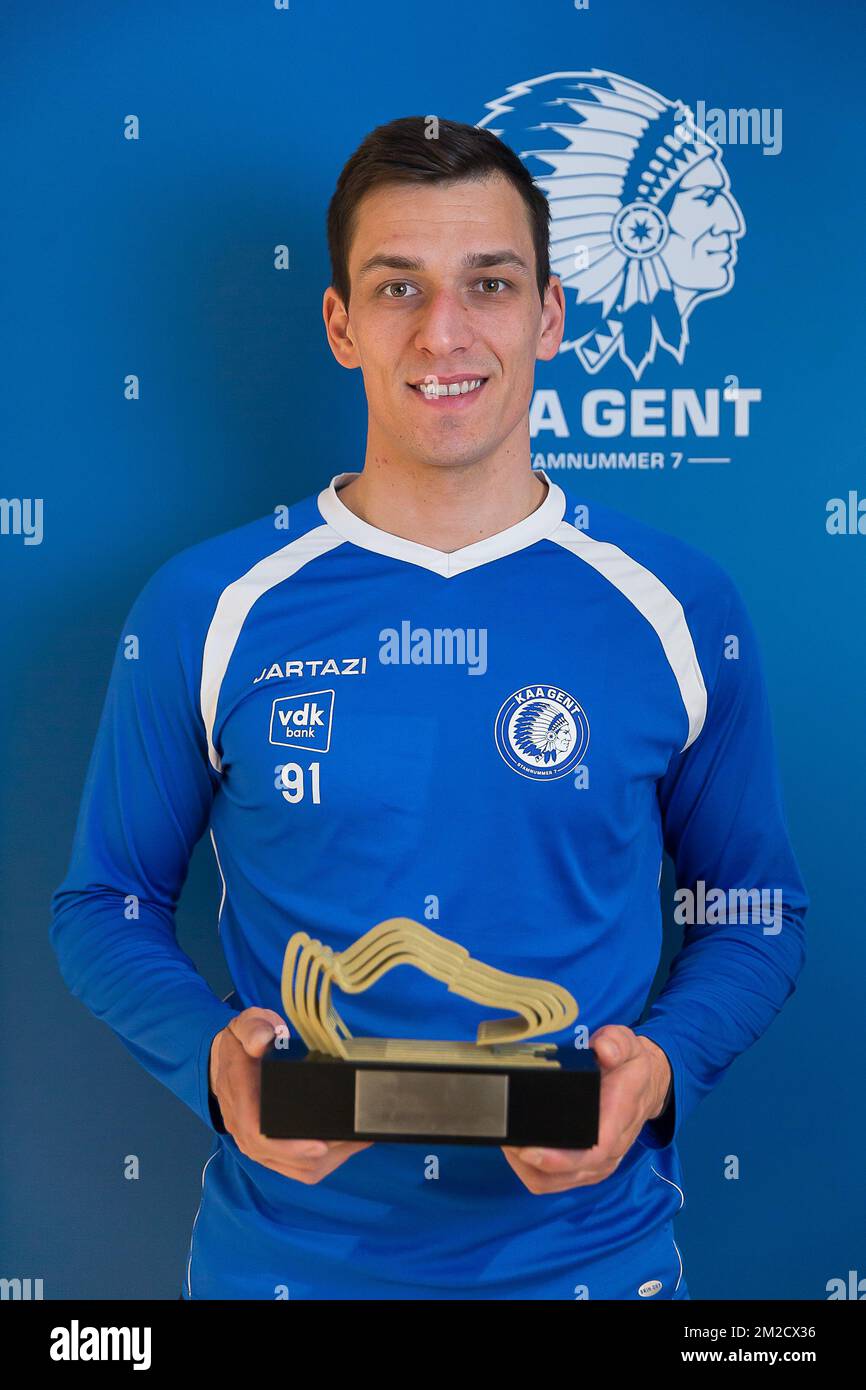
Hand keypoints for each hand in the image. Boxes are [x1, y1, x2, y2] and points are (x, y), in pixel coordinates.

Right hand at [209, 1008, 372, 1183]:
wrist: (225, 1060)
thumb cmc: (241, 1044)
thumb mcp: (245, 1026)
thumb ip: (253, 1030)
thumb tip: (262, 1040)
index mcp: (241, 1102)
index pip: (260, 1136)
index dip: (291, 1148)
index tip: (321, 1146)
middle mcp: (246, 1131)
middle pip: (287, 1160)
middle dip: (326, 1154)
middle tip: (357, 1135)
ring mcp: (258, 1144)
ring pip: (297, 1169)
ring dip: (331, 1160)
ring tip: (359, 1139)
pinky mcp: (271, 1149)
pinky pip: (298, 1167)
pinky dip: (326, 1162)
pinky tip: (348, 1144)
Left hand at [501, 1025, 670, 1194]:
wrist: (645, 1086)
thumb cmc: (630, 1067)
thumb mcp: (628, 1044)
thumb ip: (616, 1043)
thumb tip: (603, 1050)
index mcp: (617, 1122)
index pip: (591, 1153)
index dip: (557, 1159)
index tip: (528, 1150)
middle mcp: (608, 1152)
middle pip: (563, 1174)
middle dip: (530, 1163)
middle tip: (505, 1137)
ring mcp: (596, 1165)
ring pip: (553, 1182)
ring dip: (527, 1169)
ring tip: (507, 1142)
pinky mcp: (585, 1168)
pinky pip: (553, 1181)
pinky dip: (532, 1171)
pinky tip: (518, 1149)